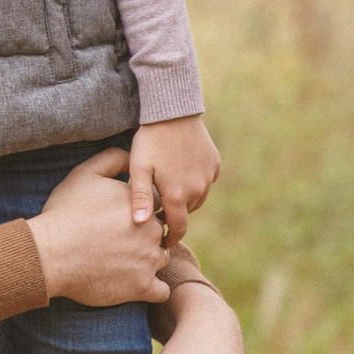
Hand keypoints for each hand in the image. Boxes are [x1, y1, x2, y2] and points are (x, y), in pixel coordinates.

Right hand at [28, 146, 171, 309]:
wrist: (50, 253)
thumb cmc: (65, 213)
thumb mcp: (84, 174)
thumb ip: (113, 159)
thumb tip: (133, 157)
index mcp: (142, 202)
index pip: (155, 205)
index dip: (138, 211)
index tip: (120, 220)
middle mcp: (152, 229)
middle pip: (160, 232)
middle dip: (145, 236)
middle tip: (119, 242)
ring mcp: (149, 260)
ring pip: (162, 259)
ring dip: (148, 260)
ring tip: (123, 263)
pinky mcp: (142, 287)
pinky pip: (161, 291)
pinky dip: (152, 289)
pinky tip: (135, 285)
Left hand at [128, 114, 221, 245]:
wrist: (173, 111)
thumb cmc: (150, 141)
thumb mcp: (139, 169)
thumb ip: (140, 198)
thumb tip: (141, 225)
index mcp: (178, 195)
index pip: (178, 228)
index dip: (171, 238)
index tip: (162, 242)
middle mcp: (198, 189)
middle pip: (187, 212)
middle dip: (174, 215)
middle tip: (158, 209)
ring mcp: (209, 176)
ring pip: (197, 198)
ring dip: (185, 199)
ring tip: (168, 189)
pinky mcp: (215, 163)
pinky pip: (205, 181)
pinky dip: (195, 182)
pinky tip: (181, 171)